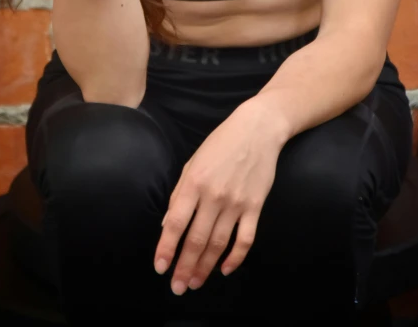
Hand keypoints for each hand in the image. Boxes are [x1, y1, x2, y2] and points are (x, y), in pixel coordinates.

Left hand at [153, 98, 286, 295]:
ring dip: (205, 267)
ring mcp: (236, 202)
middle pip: (196, 239)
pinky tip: (226, 269)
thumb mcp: (193, 162)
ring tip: (195, 282)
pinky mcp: (255, 206)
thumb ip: (179, 193)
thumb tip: (167, 224)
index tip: (160, 268)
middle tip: (177, 287)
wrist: (257, 129)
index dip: (166, 248)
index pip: (175, 223)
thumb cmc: (221, 143)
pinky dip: (235, 258)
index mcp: (194, 182)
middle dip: (184, 266)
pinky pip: (245, 239)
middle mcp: (214, 195)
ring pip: (219, 244)